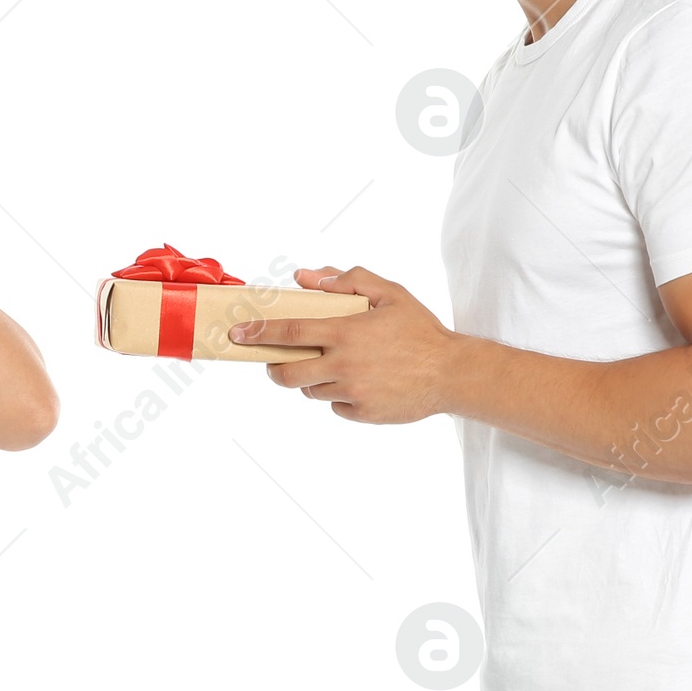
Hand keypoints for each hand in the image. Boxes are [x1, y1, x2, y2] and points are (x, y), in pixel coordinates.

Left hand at [228, 264, 465, 423]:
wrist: (453, 373)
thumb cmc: (421, 330)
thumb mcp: (390, 294)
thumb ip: (347, 280)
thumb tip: (306, 277)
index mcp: (346, 333)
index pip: (288, 333)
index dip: (258, 333)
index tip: (238, 333)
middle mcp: (344, 365)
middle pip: (287, 373)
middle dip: (274, 367)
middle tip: (275, 362)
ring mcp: (352, 393)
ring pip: (311, 390)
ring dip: (311, 379)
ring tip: (332, 366)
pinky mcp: (362, 414)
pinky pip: (335, 406)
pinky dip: (338, 396)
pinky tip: (358, 383)